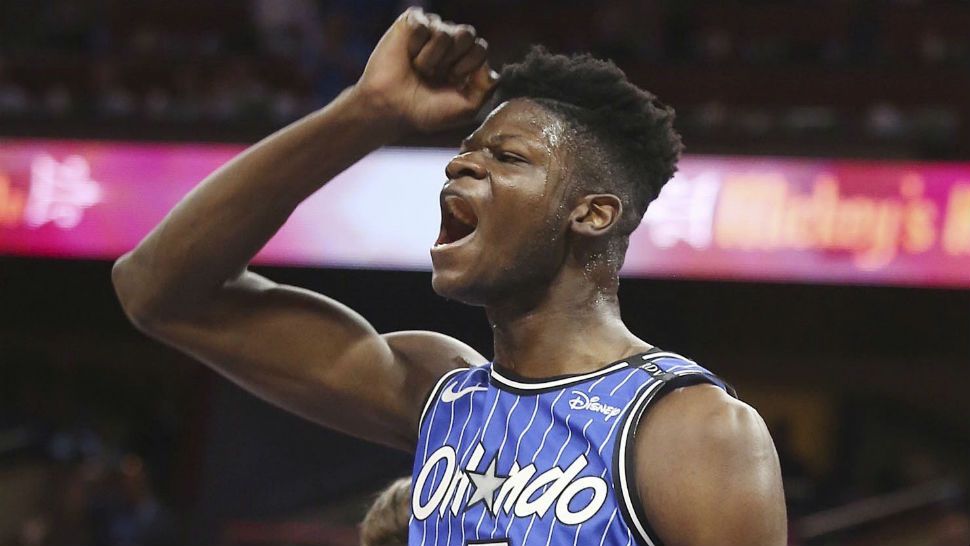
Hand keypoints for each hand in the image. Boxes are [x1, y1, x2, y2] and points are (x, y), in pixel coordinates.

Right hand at [354, 8, 498, 133]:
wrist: (392, 109)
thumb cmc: (426, 110)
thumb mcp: (466, 108)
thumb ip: (486, 88)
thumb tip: (491, 69)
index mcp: (465, 60)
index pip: (480, 48)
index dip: (466, 66)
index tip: (450, 82)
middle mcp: (450, 42)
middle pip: (467, 34)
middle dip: (452, 59)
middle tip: (435, 75)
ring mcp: (431, 30)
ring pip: (444, 32)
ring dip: (430, 58)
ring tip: (418, 69)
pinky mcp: (411, 23)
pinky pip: (423, 25)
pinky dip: (415, 45)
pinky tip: (407, 56)